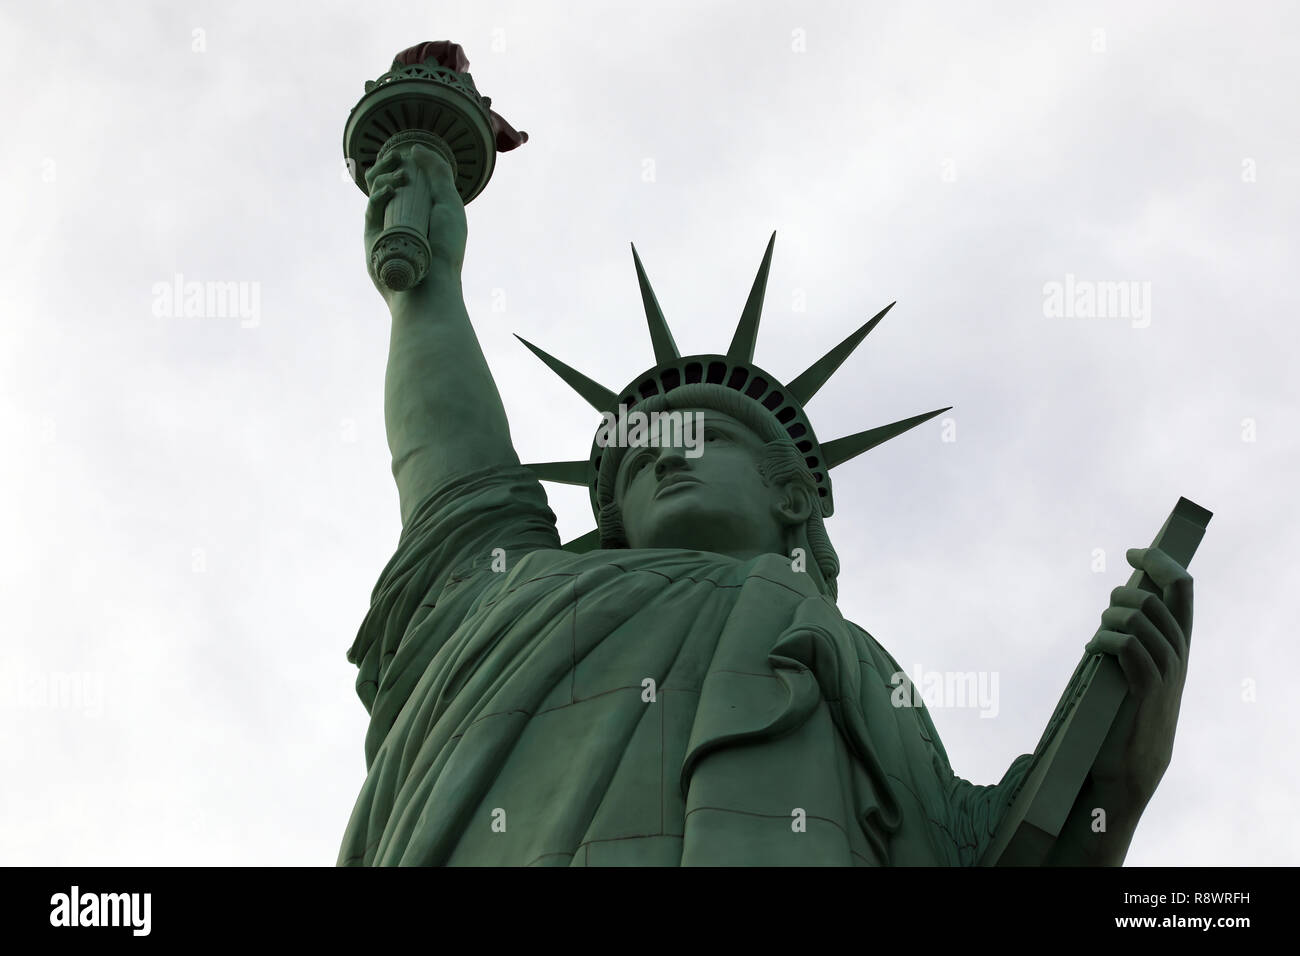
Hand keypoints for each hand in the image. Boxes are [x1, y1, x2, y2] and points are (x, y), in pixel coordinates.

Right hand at [363, 142, 467, 308]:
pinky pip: (371, 209)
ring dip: (384, 174)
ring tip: (400, 174)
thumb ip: (438, 174)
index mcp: (422, 210)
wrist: (432, 286)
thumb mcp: (449, 205)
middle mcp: (402, 217)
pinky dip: (379, 194)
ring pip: (376, 191)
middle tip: (399, 157)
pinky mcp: (372, 237)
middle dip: (390, 163)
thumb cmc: (445, 249)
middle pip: (387, 180)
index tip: (410, 152)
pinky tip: (391, 188)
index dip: (405, 163)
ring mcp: (386, 227)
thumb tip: (417, 148)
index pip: (409, 180)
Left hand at [1085, 546, 1193, 809]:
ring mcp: (1167, 670)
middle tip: (1105, 615)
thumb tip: (1119, 600)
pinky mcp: (1147, 689)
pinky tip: (1092, 651)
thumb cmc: (1125, 708)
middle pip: (1154, 598)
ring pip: (1138, 619)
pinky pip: (1127, 647)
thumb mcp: (1136, 663)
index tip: (1132, 552)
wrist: (1131, 762)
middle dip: (1120, 596)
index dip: (1159, 561)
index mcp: (1178, 641)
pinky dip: (1104, 641)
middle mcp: (1179, 652)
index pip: (1183, 586)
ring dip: (1109, 620)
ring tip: (1098, 637)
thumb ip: (1135, 635)